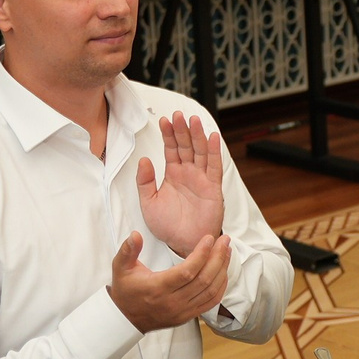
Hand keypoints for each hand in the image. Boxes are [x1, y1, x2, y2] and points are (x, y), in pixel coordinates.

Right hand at [106, 229, 230, 332]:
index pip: (187, 271)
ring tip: (226, 251)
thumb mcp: (121, 268)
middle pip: (204, 280)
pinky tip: (224, 271)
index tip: (209, 238)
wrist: (126, 318)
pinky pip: (211, 302)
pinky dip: (221, 286)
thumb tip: (135, 235)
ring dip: (222, 269)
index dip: (201, 254)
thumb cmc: (126, 290)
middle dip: (218, 257)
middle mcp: (172, 302)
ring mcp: (182, 311)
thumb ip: (128, 250)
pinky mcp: (188, 316)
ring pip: (211, 291)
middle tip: (224, 240)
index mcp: (157, 288)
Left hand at [137, 112, 226, 254]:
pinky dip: (214, 152)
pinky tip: (213, 137)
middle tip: (178, 115)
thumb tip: (144, 160)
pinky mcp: (213, 188)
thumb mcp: (148, 203)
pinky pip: (214, 167)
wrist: (183, 244)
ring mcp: (201, 179)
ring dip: (198, 135)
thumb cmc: (167, 226)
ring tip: (193, 120)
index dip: (168, 134)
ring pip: (200, 152)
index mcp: (172, 174)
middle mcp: (188, 173)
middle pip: (186, 146)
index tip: (164, 120)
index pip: (171, 149)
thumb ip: (145, 181)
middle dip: (182, 130)